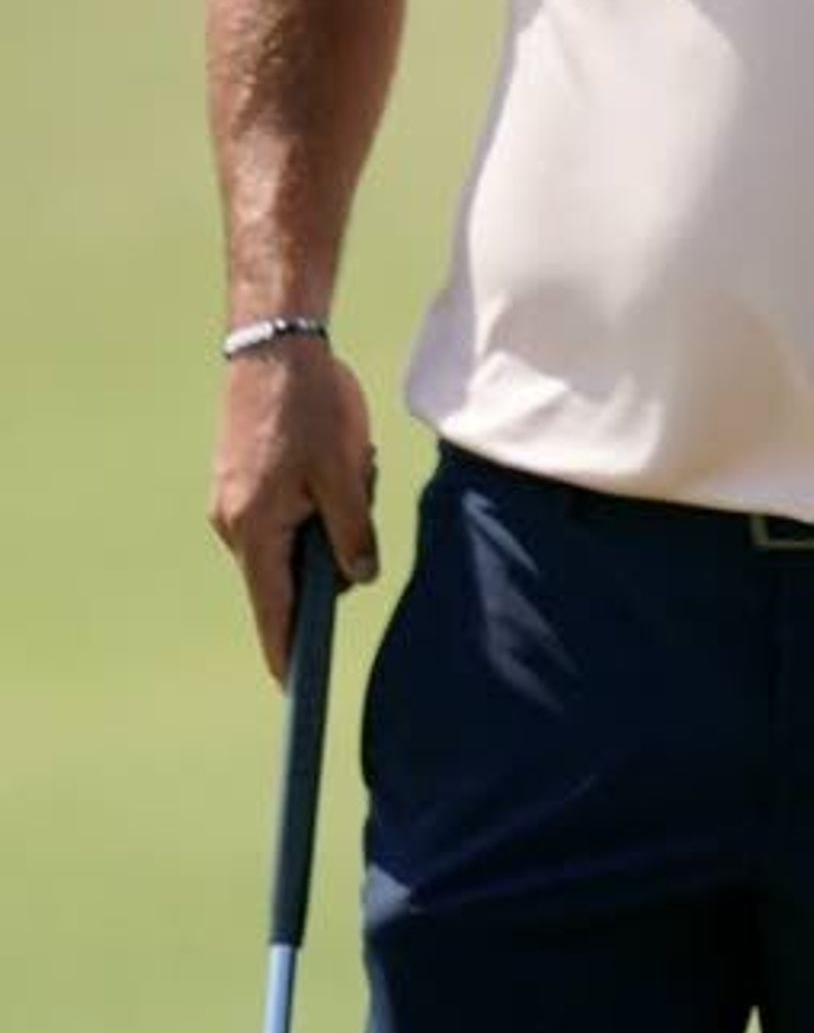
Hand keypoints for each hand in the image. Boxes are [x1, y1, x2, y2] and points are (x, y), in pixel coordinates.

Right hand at [208, 341, 379, 682]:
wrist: (276, 347)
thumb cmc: (312, 409)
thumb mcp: (346, 474)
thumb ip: (353, 532)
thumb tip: (358, 578)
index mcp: (255, 529)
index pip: (272, 607)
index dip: (286, 646)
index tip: (293, 685)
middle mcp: (235, 524)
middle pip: (289, 571)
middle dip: (333, 551)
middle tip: (359, 490)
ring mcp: (235, 502)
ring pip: (297, 536)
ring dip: (333, 513)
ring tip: (351, 462)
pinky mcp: (244, 481)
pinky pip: (290, 509)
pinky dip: (321, 495)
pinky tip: (341, 456)